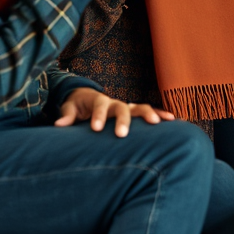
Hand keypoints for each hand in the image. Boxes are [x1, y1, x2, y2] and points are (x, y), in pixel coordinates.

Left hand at [54, 88, 173, 137]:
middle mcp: (116, 102)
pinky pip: (150, 113)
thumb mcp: (70, 108)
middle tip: (122, 134)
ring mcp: (128, 107)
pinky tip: (174, 122)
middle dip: (124, 120)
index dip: (98, 116)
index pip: (100, 105)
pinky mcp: (135, 113)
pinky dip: (161, 115)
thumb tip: (59, 125)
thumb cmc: (78, 106)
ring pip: (140, 108)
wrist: (89, 99)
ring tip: (159, 123)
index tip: (95, 128)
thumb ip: (67, 115)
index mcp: (99, 101)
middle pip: (122, 107)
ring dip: (149, 115)